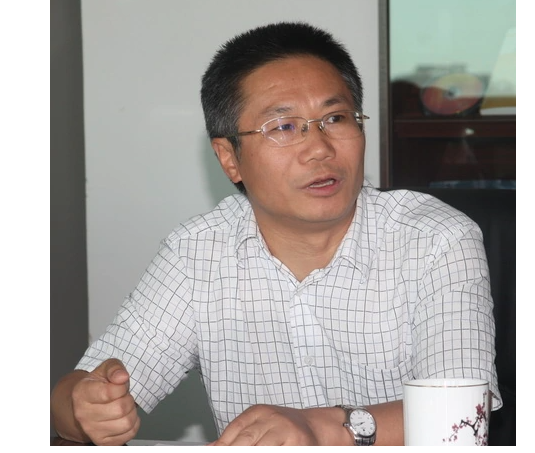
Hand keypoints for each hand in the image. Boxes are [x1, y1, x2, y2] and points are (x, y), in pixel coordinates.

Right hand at [71, 358, 139, 445]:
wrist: (86, 403)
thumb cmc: (98, 384)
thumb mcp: (106, 368)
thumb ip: (114, 368)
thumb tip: (122, 376)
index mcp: (82, 393)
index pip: (110, 392)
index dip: (122, 386)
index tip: (121, 384)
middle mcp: (83, 414)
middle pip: (120, 408)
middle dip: (128, 399)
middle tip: (123, 395)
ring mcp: (92, 430)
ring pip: (126, 423)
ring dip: (132, 412)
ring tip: (124, 405)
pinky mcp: (102, 441)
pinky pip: (129, 434)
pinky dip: (133, 424)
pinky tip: (125, 416)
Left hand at [209, 404, 345, 445]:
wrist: (316, 427)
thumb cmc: (284, 429)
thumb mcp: (259, 425)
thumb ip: (235, 436)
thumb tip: (211, 446)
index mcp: (259, 412)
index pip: (235, 430)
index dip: (223, 445)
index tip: (213, 452)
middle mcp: (273, 418)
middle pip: (246, 441)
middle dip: (233, 452)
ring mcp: (286, 431)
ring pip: (261, 448)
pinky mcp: (298, 444)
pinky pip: (278, 452)